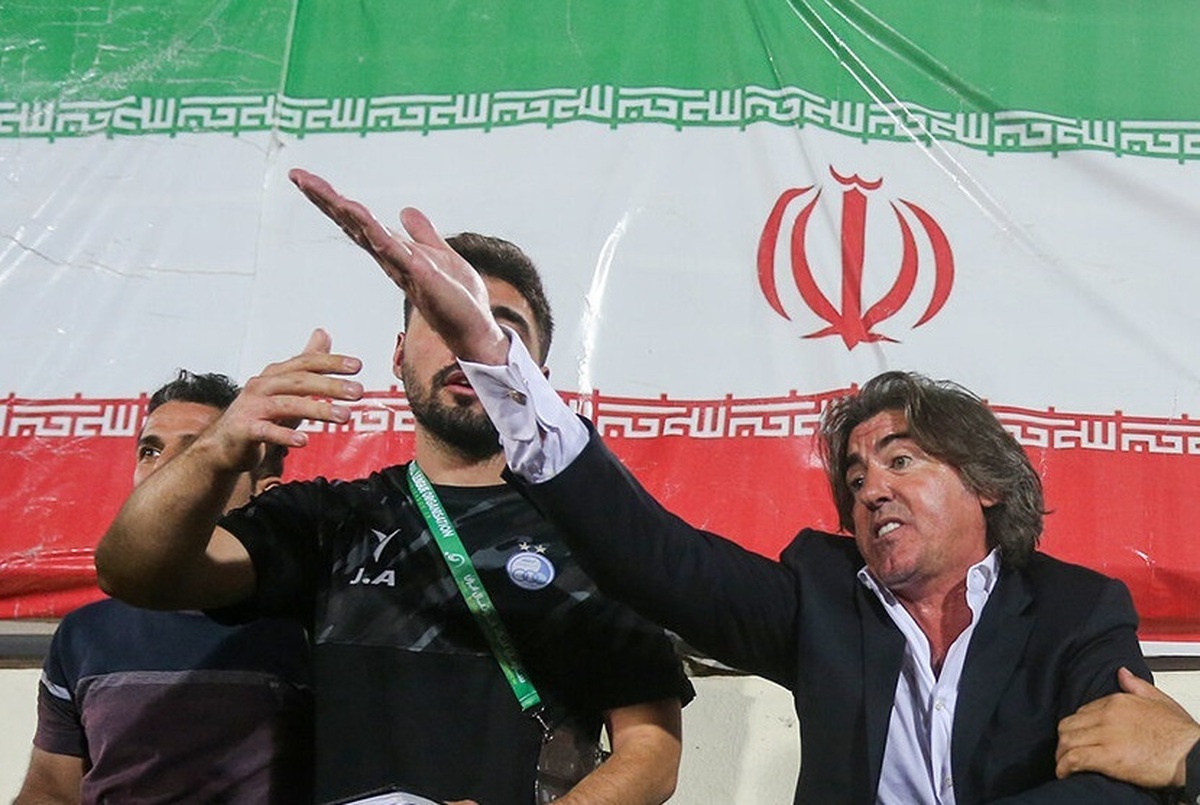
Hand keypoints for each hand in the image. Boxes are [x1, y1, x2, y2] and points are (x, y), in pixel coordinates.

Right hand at [203, 328, 362, 470]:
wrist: (225, 444)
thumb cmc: (261, 413)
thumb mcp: (288, 387)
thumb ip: (307, 363)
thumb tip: (323, 333)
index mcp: (275, 374)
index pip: (306, 362)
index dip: (331, 362)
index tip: (357, 366)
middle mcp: (262, 386)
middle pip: (299, 381)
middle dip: (330, 385)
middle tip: (358, 392)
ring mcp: (251, 407)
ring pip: (287, 404)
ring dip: (317, 409)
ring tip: (344, 416)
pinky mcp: (244, 430)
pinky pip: (266, 431)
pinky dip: (285, 435)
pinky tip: (303, 441)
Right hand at [289, 168, 508, 364]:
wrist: (474, 328)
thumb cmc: (457, 298)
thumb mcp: (440, 254)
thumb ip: (422, 234)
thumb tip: (405, 210)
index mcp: (393, 251)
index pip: (358, 221)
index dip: (334, 201)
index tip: (308, 180)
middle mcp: (389, 258)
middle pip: (350, 222)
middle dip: (324, 199)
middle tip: (297, 176)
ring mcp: (400, 265)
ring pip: (362, 230)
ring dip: (338, 207)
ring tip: (313, 186)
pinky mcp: (417, 272)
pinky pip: (389, 246)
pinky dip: (372, 227)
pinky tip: (355, 209)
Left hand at [1056, 666, 1199, 787]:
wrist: (1193, 753)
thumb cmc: (1181, 734)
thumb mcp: (1159, 700)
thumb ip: (1136, 685)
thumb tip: (1122, 673)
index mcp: (1116, 702)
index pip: (1082, 712)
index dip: (1078, 727)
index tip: (1079, 737)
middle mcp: (1107, 716)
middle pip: (1069, 725)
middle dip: (1065, 740)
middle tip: (1067, 752)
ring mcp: (1106, 735)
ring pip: (1068, 741)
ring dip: (1062, 754)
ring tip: (1064, 764)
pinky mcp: (1108, 756)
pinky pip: (1075, 758)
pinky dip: (1065, 767)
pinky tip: (1065, 773)